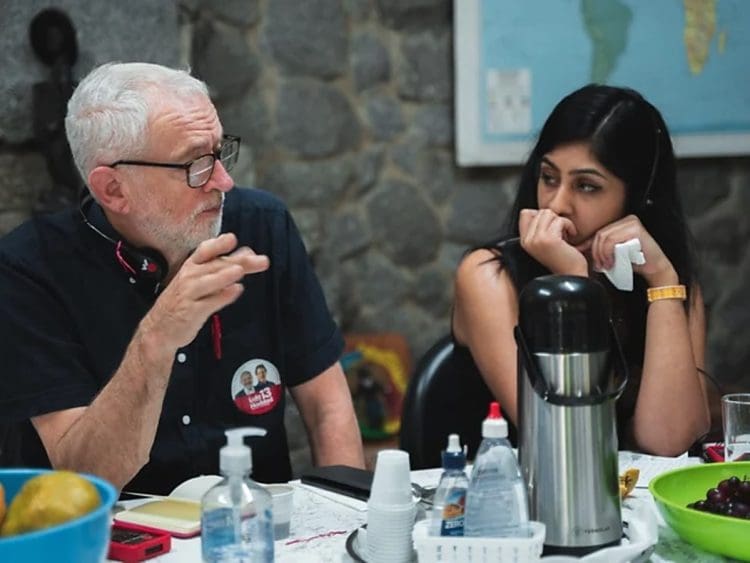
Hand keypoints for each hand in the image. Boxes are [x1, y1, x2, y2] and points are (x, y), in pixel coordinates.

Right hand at [143, 233, 269, 349]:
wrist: (159, 328)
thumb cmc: (182, 301)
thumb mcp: (197, 279)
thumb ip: (222, 266)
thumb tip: (248, 253)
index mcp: (191, 266)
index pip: (205, 251)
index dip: (218, 244)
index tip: (232, 239)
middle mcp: (189, 277)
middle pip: (216, 265)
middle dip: (238, 261)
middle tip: (259, 260)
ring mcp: (190, 294)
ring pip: (209, 282)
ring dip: (224, 276)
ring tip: (240, 271)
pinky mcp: (192, 312)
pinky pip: (209, 303)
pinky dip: (222, 297)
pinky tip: (234, 291)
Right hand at [518, 208, 587, 275]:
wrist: (571, 276)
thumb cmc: (562, 259)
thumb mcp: (543, 242)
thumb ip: (536, 228)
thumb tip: (538, 211)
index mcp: (524, 241)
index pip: (525, 213)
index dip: (542, 217)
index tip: (551, 229)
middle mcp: (527, 240)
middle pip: (539, 211)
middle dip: (553, 219)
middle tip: (560, 234)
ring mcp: (536, 240)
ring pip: (548, 213)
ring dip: (561, 222)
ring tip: (564, 235)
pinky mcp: (548, 239)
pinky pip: (560, 220)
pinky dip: (569, 226)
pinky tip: (570, 236)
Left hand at [587, 215, 677, 286]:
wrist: (655, 269)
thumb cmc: (635, 262)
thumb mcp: (612, 254)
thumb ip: (599, 249)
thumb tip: (578, 248)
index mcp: (620, 224)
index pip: (598, 233)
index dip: (589, 247)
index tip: (589, 260)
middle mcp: (626, 220)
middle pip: (600, 235)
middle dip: (596, 253)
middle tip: (600, 266)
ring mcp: (631, 223)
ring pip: (604, 237)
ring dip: (602, 254)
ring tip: (606, 265)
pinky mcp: (635, 229)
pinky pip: (612, 240)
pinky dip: (608, 253)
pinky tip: (612, 262)